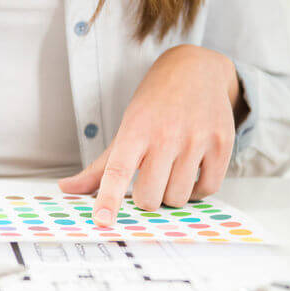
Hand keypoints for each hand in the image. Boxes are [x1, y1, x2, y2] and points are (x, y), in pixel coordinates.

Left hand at [59, 45, 242, 225]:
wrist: (195, 70)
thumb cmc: (155, 104)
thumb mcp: (126, 128)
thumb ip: (100, 166)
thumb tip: (66, 188)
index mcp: (136, 130)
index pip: (118, 170)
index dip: (109, 197)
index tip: (102, 219)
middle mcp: (167, 134)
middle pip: (150, 197)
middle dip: (146, 198)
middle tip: (149, 180)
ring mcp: (197, 138)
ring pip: (178, 197)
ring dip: (171, 194)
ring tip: (171, 172)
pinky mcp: (222, 143)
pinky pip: (208, 189)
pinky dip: (197, 190)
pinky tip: (191, 172)